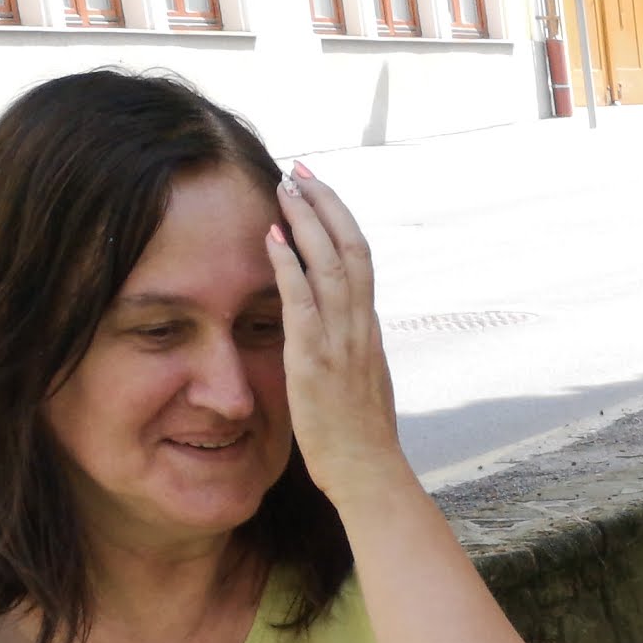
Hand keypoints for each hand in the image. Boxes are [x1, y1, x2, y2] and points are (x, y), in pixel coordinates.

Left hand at [263, 163, 405, 511]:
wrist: (369, 474)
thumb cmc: (360, 439)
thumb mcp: (361, 381)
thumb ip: (352, 347)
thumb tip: (343, 323)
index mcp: (369, 330)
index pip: (361, 258)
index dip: (340, 218)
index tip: (318, 189)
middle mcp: (361, 328)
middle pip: (351, 248)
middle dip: (325, 203)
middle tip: (299, 169)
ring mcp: (341, 344)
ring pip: (332, 265)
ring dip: (307, 222)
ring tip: (285, 188)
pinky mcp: (316, 363)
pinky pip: (304, 304)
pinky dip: (290, 267)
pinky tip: (273, 239)